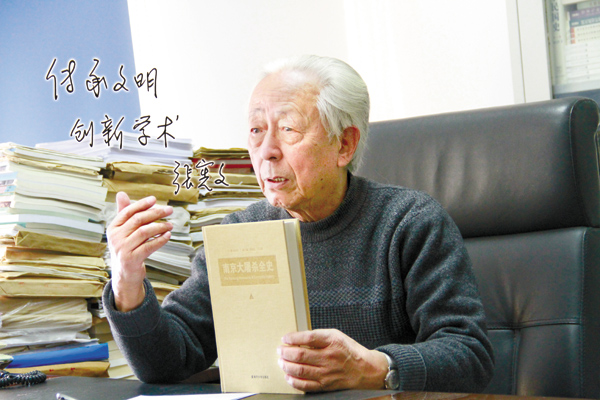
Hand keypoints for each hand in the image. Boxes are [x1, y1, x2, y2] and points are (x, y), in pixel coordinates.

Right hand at [107, 192, 172, 311]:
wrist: (125, 274)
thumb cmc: (127, 248)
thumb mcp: (123, 231)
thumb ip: (124, 213)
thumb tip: (121, 193)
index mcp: (113, 228)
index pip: (128, 211)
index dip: (142, 204)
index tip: (155, 199)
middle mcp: (115, 238)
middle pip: (138, 220)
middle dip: (155, 213)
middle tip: (169, 210)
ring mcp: (122, 249)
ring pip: (144, 232)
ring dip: (160, 226)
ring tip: (170, 225)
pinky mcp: (131, 259)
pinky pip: (149, 246)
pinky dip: (160, 240)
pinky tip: (168, 236)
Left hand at [277, 328, 388, 391]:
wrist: (365, 369)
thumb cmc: (349, 351)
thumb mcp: (336, 336)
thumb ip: (318, 336)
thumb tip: (298, 338)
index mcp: (332, 341)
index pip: (308, 338)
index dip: (293, 338)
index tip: (285, 338)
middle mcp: (329, 357)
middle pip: (301, 355)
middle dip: (286, 353)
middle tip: (280, 350)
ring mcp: (327, 373)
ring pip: (300, 370)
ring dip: (286, 366)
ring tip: (281, 362)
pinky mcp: (325, 385)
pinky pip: (306, 385)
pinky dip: (294, 381)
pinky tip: (288, 376)